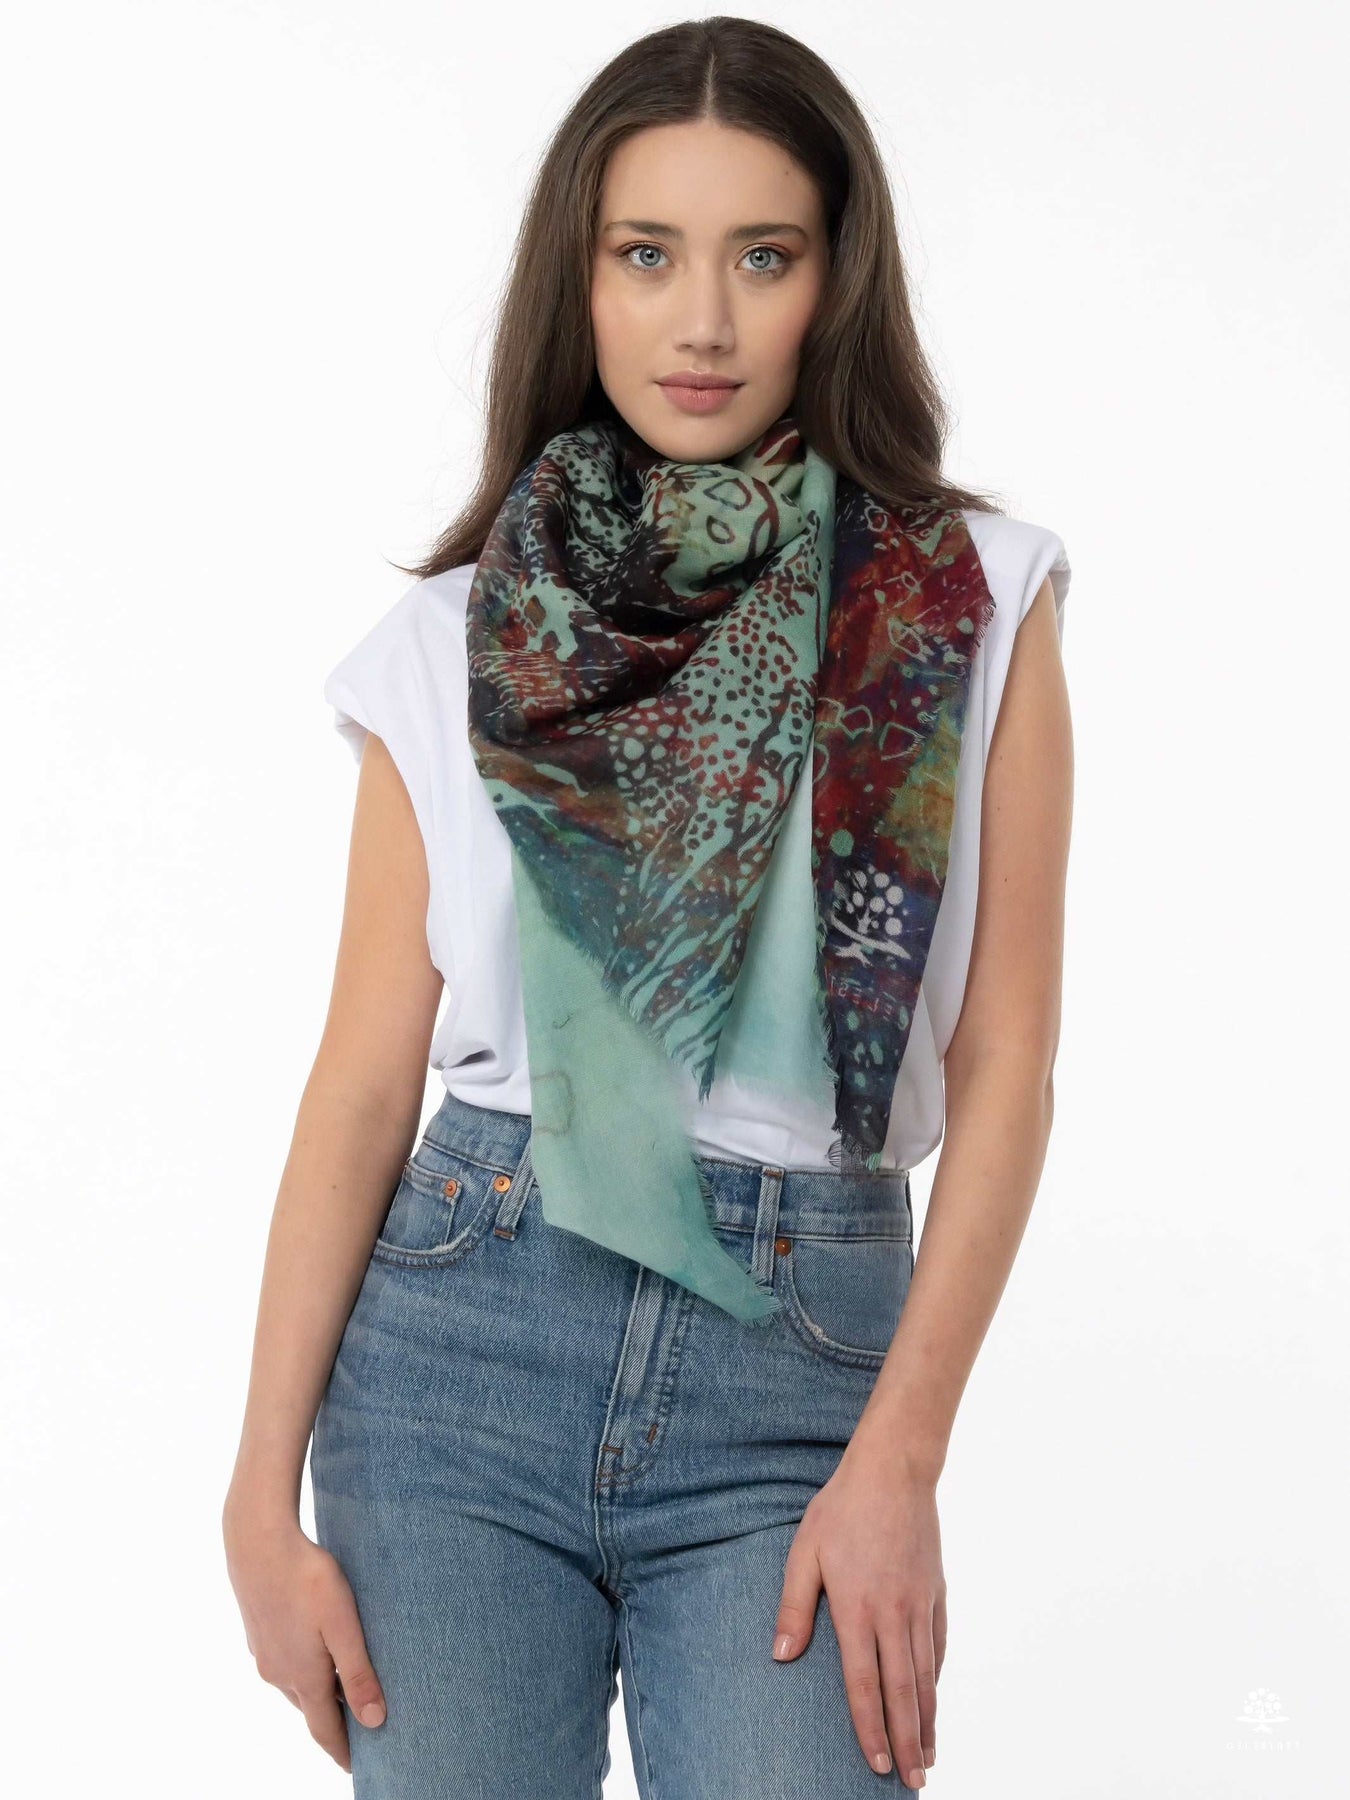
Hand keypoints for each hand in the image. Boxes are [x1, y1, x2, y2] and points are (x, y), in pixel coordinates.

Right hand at [223, 1502, 386, 1773]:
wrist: (258, 1542)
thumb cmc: (307, 1579)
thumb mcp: (343, 1626)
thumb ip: (359, 1673)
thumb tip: (374, 1721)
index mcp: (304, 1677)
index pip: (326, 1730)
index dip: (343, 1751)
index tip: (356, 1768)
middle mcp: (280, 1674)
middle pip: (311, 1710)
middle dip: (334, 1724)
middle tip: (357, 1732)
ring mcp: (265, 1654)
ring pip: (296, 1685)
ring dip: (318, 1695)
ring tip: (340, 1695)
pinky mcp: (258, 1633)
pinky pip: (285, 1663)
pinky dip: (304, 1670)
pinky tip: (313, 1654)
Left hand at [771, 1445, 945, 1785]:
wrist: (893, 1469)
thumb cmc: (841, 1509)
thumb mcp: (805, 1551)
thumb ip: (795, 1605)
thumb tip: (781, 1655)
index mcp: (857, 1608)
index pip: (864, 1684)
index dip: (869, 1729)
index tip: (875, 1766)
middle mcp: (893, 1614)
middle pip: (903, 1692)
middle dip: (907, 1743)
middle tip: (912, 1784)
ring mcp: (920, 1603)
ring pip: (926, 1675)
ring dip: (928, 1721)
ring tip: (929, 1758)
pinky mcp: (936, 1590)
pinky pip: (938, 1644)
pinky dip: (936, 1678)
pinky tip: (934, 1699)